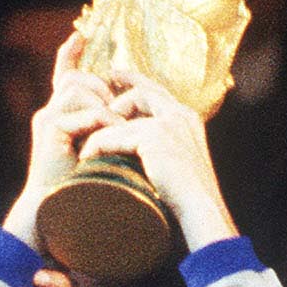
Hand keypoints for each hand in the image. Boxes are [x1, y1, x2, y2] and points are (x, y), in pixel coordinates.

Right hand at [3, 33, 119, 235]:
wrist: (60, 214)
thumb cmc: (86, 189)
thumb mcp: (102, 151)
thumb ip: (109, 129)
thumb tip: (133, 112)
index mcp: (61, 115)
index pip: (64, 75)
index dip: (70, 54)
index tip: (80, 35)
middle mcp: (49, 112)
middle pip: (77, 78)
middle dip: (102, 89)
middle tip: (117, 113)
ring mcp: (47, 118)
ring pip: (80, 88)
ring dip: (104, 105)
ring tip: (115, 129)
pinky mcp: (49, 128)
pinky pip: (85, 110)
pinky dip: (102, 121)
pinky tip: (109, 137)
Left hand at [76, 71, 236, 249]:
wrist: (200, 210)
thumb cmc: (187, 198)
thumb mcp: (177, 166)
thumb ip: (161, 151)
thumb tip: (137, 153)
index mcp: (188, 121)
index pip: (160, 94)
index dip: (137, 82)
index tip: (115, 76)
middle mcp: (182, 116)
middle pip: (145, 91)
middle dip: (120, 88)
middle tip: (97, 90)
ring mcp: (171, 122)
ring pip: (128, 107)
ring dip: (106, 122)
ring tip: (90, 137)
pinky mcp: (156, 135)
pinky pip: (116, 133)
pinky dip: (99, 143)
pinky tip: (87, 156)